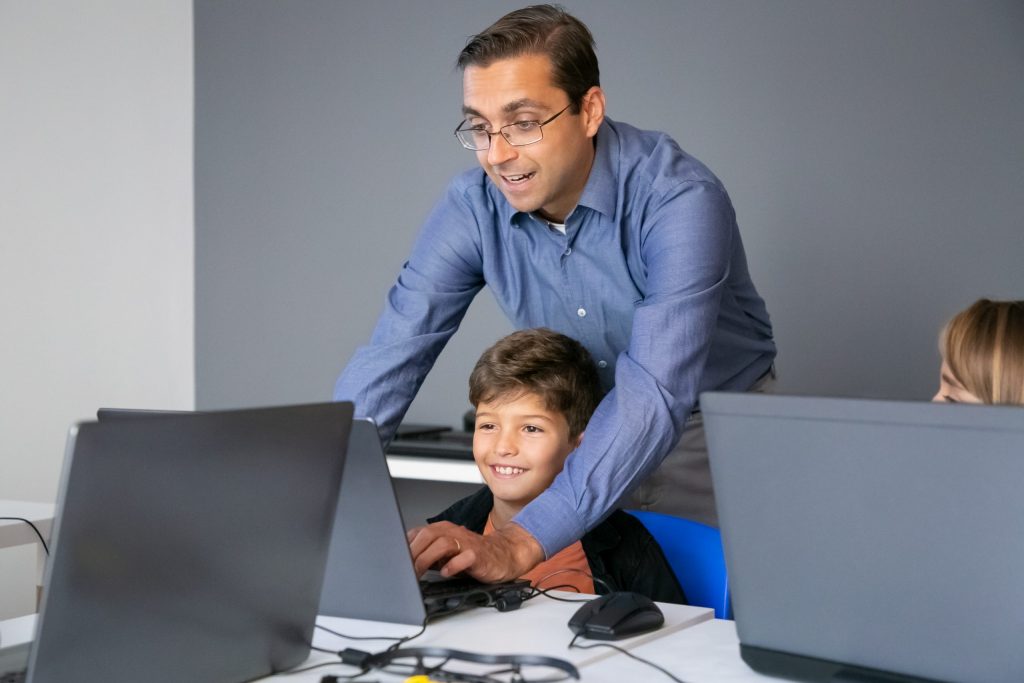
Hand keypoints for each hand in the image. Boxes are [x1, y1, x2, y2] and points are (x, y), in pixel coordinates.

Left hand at [406, 521, 544, 582]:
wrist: (503, 555)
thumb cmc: (472, 555)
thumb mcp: (446, 553)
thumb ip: (428, 554)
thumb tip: (404, 563)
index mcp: (443, 530)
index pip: (418, 533)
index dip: (405, 547)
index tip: (395, 562)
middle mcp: (453, 532)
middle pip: (427, 535)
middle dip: (413, 553)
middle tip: (404, 570)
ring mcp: (466, 542)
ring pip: (442, 544)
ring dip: (427, 559)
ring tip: (419, 573)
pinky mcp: (478, 555)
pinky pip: (464, 557)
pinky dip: (452, 566)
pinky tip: (446, 573)